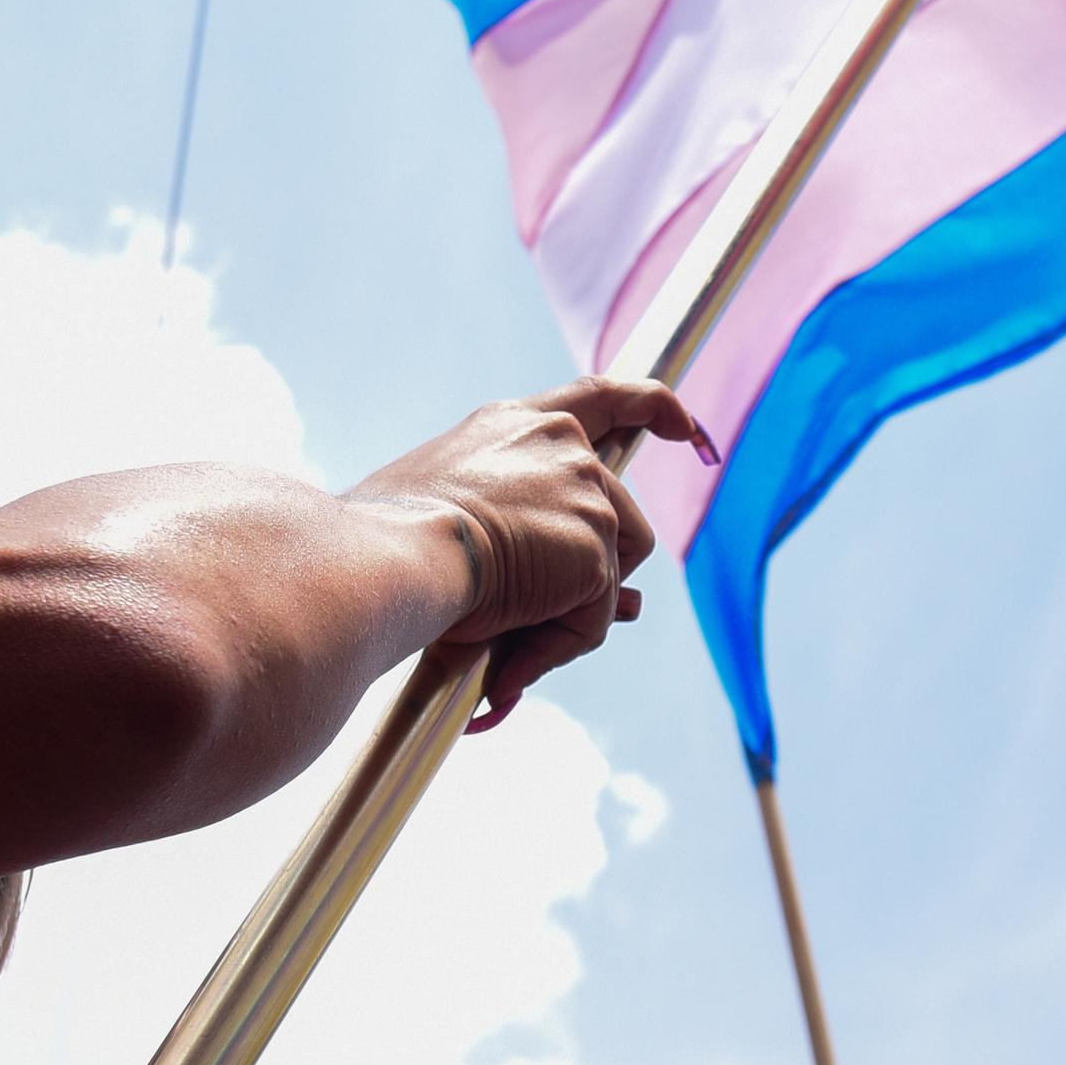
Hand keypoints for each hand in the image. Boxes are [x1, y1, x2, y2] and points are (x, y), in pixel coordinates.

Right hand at [350, 377, 707, 730]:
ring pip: (612, 572)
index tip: (683, 426)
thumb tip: (541, 585)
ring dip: (569, 611)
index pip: (599, 399)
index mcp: (515, 425)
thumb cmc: (383, 538)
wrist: (388, 555)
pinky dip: (555, 648)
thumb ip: (499, 527)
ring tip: (505, 638)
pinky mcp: (595, 553)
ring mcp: (586, 496)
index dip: (649, 407)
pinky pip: (592, 620)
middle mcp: (562, 447)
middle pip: (618, 513)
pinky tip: (507, 665)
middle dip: (596, 568)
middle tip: (537, 616)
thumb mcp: (438, 507)